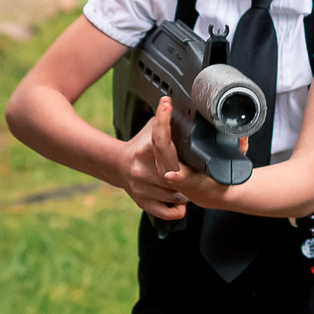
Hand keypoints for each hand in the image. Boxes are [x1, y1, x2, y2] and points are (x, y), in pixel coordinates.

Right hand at [117, 99, 233, 219]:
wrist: (119, 166)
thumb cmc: (141, 146)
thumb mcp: (149, 130)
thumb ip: (161, 122)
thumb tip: (168, 101)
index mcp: (144, 150)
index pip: (161, 139)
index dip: (167, 125)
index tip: (172, 114)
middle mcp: (140, 170)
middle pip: (175, 175)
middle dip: (187, 176)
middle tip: (194, 173)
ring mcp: (141, 188)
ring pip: (174, 195)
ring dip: (185, 192)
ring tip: (186, 185)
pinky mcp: (141, 202)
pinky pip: (167, 212)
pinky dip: (177, 210)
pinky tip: (181, 204)